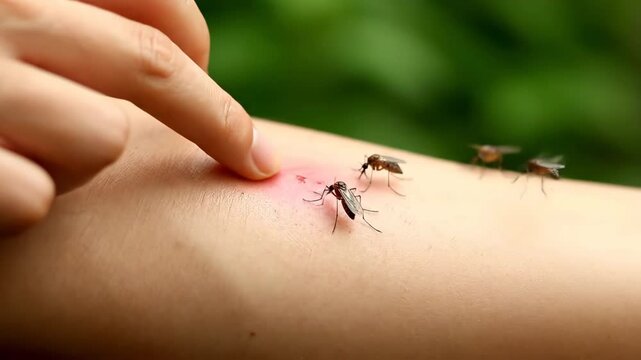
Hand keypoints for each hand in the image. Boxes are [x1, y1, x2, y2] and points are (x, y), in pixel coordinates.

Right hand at [0, 0, 279, 231]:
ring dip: (85, 162)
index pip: (151, 0)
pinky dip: (27, 205)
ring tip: (34, 157)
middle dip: (214, 120)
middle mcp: (6, 17)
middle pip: (151, 65)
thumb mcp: (21, 29)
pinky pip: (36, 197)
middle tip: (257, 160)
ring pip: (105, 136)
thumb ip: (82, 35)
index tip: (213, 77)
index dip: (195, 43)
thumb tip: (189, 64)